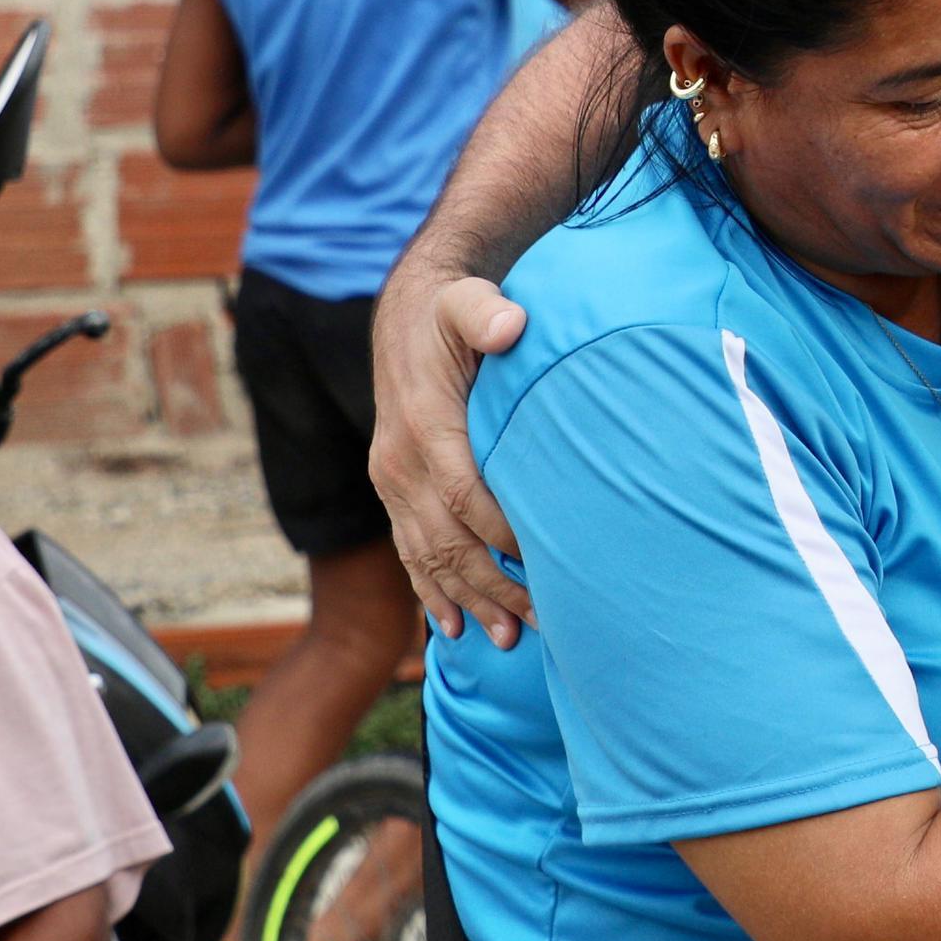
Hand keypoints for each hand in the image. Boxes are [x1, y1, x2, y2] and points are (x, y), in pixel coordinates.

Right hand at [368, 274, 533, 643]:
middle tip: (543, 621)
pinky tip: (451, 629)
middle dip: (492, 584)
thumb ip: (486, 313)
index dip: (504, 531)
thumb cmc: (452, 312)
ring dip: (466, 600)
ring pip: (427, 554)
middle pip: (447, 538)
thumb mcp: (467, 301)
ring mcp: (391, 480)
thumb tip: (511, 326)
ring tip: (508, 638)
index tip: (549, 560)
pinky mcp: (393, 490)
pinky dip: (429, 591)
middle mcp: (399, 461)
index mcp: (423, 424)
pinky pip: (407, 549)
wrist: (407, 317)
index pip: (464, 492)